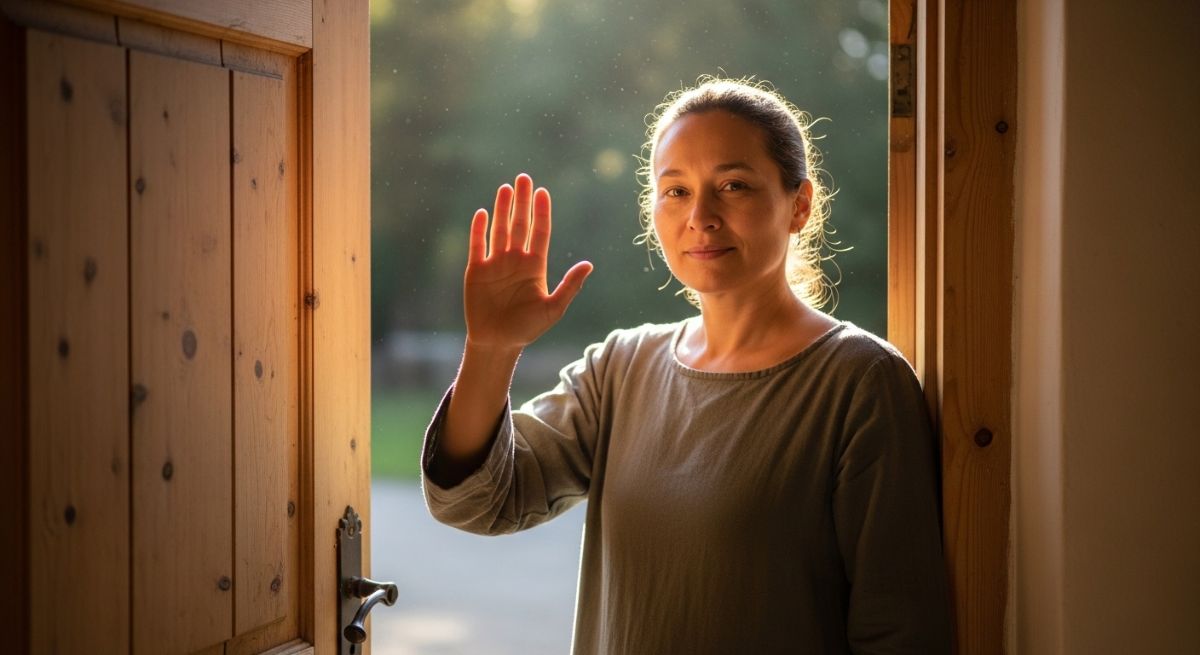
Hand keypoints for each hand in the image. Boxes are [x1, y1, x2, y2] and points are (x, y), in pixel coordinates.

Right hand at [463, 173, 592, 351]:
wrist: (498, 343)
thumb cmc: (527, 329)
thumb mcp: (553, 309)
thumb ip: (570, 286)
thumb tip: (589, 264)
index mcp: (535, 266)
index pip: (540, 232)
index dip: (542, 212)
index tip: (543, 192)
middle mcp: (515, 260)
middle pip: (520, 224)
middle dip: (522, 201)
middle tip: (523, 178)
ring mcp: (495, 263)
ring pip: (499, 229)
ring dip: (502, 209)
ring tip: (505, 188)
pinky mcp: (476, 271)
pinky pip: (477, 245)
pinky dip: (478, 230)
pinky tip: (482, 213)